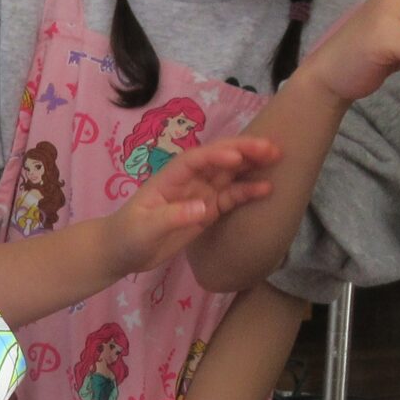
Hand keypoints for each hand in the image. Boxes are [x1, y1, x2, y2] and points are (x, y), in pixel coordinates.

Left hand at [96, 135, 281, 277]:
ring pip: (229, 174)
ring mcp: (199, 194)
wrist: (122, 252)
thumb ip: (173, 217)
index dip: (217, 155)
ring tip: (277, 159)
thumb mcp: (146, 229)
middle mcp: (188, 180)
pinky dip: (248, 191)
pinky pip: (230, 197)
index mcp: (171, 177)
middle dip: (244, 151)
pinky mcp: (207, 210)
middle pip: (219, 160)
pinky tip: (267, 188)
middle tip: (272, 147)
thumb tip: (203, 208)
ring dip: (251, 165)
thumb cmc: (128, 236)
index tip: (237, 157)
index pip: (197, 160)